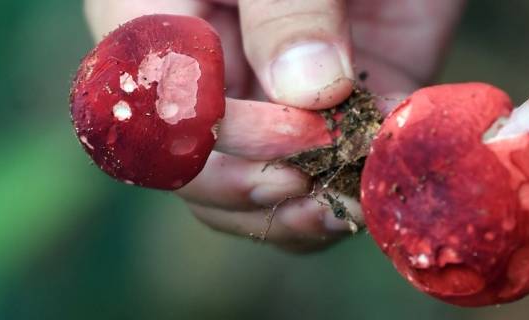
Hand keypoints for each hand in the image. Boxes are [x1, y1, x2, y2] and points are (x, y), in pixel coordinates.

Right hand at [84, 0, 463, 250]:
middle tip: (317, 182)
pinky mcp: (332, 115)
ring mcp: (268, 99)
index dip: (218, 136)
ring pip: (248, 192)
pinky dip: (344, 194)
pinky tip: (372, 185)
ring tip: (345, 205)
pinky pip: (317, 179)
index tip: (297, 130)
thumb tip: (306, 90)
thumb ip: (287, 4)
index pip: (157, 106)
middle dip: (252, 186)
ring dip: (293, 214)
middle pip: (192, 167)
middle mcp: (207, 72)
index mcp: (160, 19)